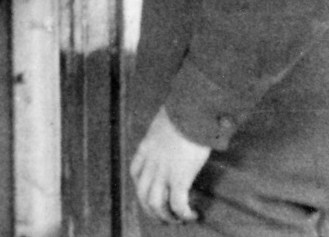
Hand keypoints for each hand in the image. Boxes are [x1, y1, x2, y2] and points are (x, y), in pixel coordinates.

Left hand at [130, 108, 210, 224]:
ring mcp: (163, 170)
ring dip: (165, 216)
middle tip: (163, 217)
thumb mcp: (168, 118)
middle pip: (142, 193)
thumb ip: (169, 128)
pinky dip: (184, 214)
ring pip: (156, 203)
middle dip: (151, 210)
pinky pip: (178, 204)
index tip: (152, 193)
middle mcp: (151, 161)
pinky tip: (193, 215)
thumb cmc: (184, 109)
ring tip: (177, 220)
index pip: (135, 172)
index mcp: (147, 147)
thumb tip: (181, 126)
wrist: (191, 109)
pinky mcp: (180, 176)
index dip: (142, 187)